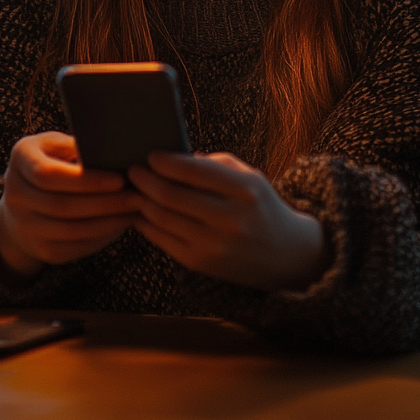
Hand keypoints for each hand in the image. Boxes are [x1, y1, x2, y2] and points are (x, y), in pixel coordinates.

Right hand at [0, 132, 136, 276]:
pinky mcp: (40, 249)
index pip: (49, 175)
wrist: (25, 201)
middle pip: (61, 205)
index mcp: (20, 159)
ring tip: (133, 211)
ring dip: (107, 223)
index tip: (119, 179)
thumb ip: (78, 146)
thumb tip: (115, 152)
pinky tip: (119, 225)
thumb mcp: (58, 144)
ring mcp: (25, 226)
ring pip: (69, 231)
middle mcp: (15, 195)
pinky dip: (100, 238)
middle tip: (137, 197)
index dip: (86, 180)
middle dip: (104, 203)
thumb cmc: (52, 162)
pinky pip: (73, 248)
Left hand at [128, 151, 328, 291]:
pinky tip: (142, 213)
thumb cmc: (261, 206)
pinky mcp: (201, 264)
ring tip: (136, 189)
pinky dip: (146, 224)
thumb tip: (173, 158)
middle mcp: (230, 219)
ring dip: (142, 201)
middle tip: (133, 171)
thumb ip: (215, 163)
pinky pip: (163, 240)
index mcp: (245, 190)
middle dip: (145, 180)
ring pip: (162, 219)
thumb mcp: (249, 176)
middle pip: (171, 196)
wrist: (286, 254)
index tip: (151, 155)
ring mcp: (214, 245)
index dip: (166, 162)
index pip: (194, 171)